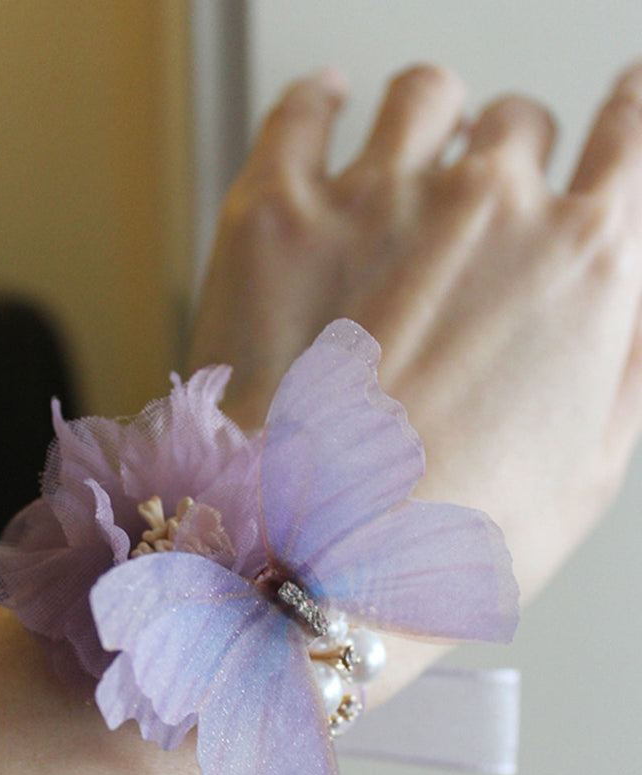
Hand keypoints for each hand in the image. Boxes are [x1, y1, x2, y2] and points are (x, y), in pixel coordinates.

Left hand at [188, 64, 641, 604]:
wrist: (317, 570)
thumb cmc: (456, 541)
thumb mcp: (596, 464)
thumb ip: (627, 353)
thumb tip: (629, 289)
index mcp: (585, 262)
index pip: (635, 132)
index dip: (631, 114)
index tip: (622, 105)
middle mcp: (491, 204)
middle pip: (522, 125)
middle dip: (515, 159)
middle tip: (485, 213)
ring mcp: (379, 196)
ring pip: (427, 95)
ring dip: (434, 118)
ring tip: (415, 153)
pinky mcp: (277, 212)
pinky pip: (304, 109)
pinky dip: (322, 99)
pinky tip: (329, 104)